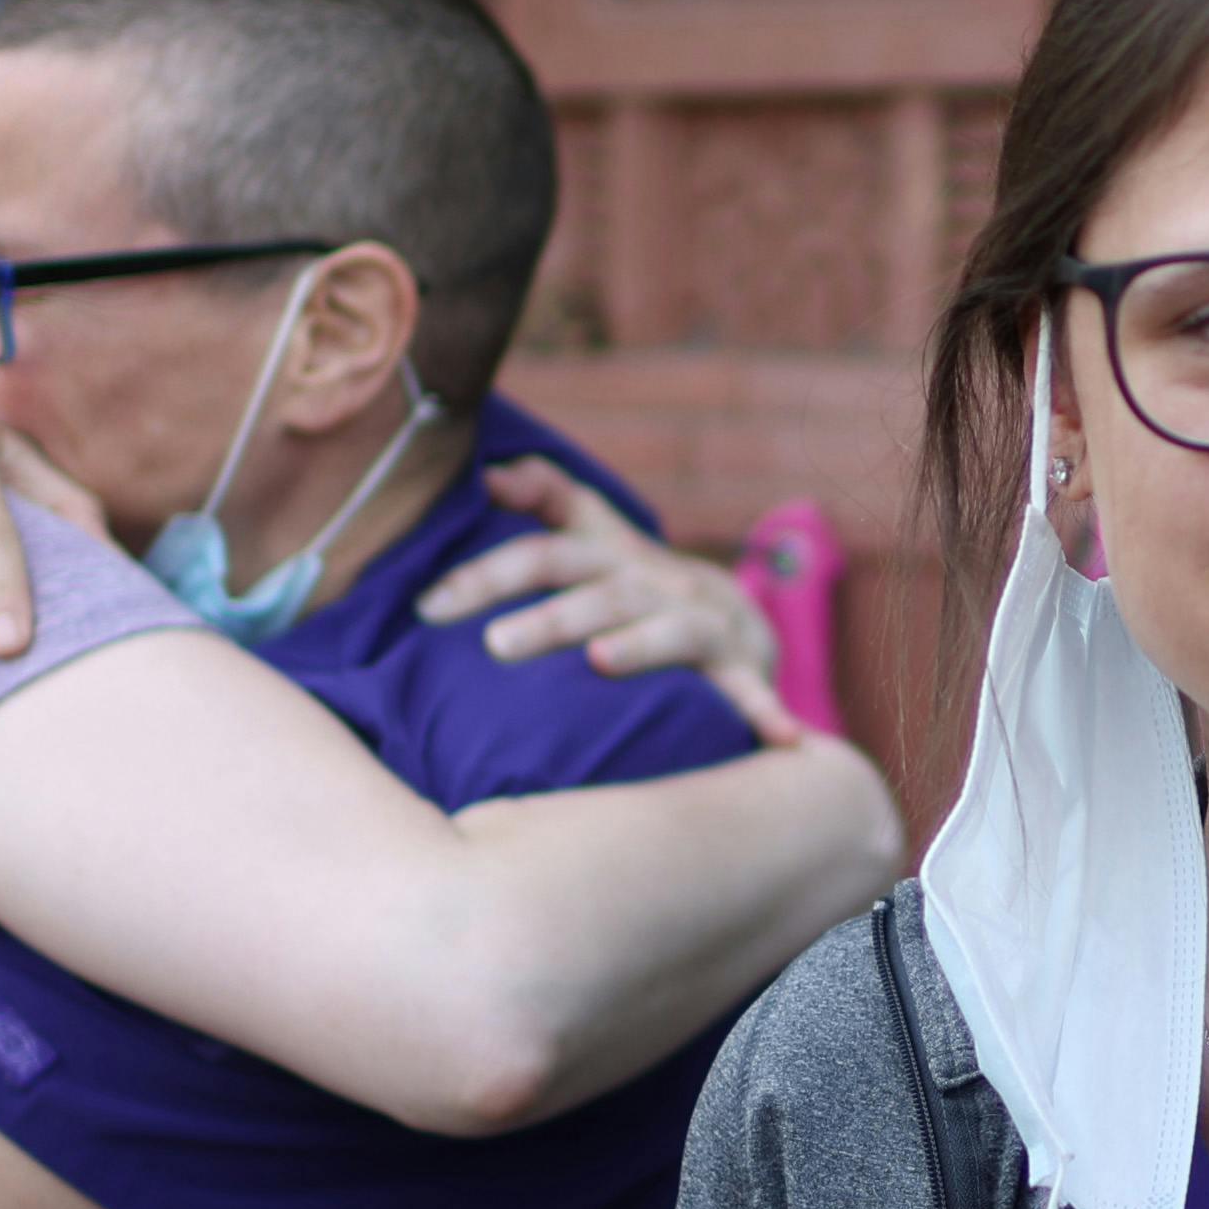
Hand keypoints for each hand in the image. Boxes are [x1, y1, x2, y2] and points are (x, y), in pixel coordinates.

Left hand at [416, 461, 795, 733]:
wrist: (735, 622)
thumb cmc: (637, 587)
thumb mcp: (596, 539)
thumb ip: (546, 500)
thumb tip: (488, 471)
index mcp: (611, 556)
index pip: (547, 550)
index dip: (489, 571)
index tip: (429, 607)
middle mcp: (656, 581)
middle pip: (599, 589)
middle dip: (549, 615)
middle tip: (494, 646)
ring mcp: (702, 621)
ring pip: (667, 630)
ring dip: (636, 646)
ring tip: (598, 662)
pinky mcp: (741, 665)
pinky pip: (752, 690)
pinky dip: (764, 709)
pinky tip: (780, 737)